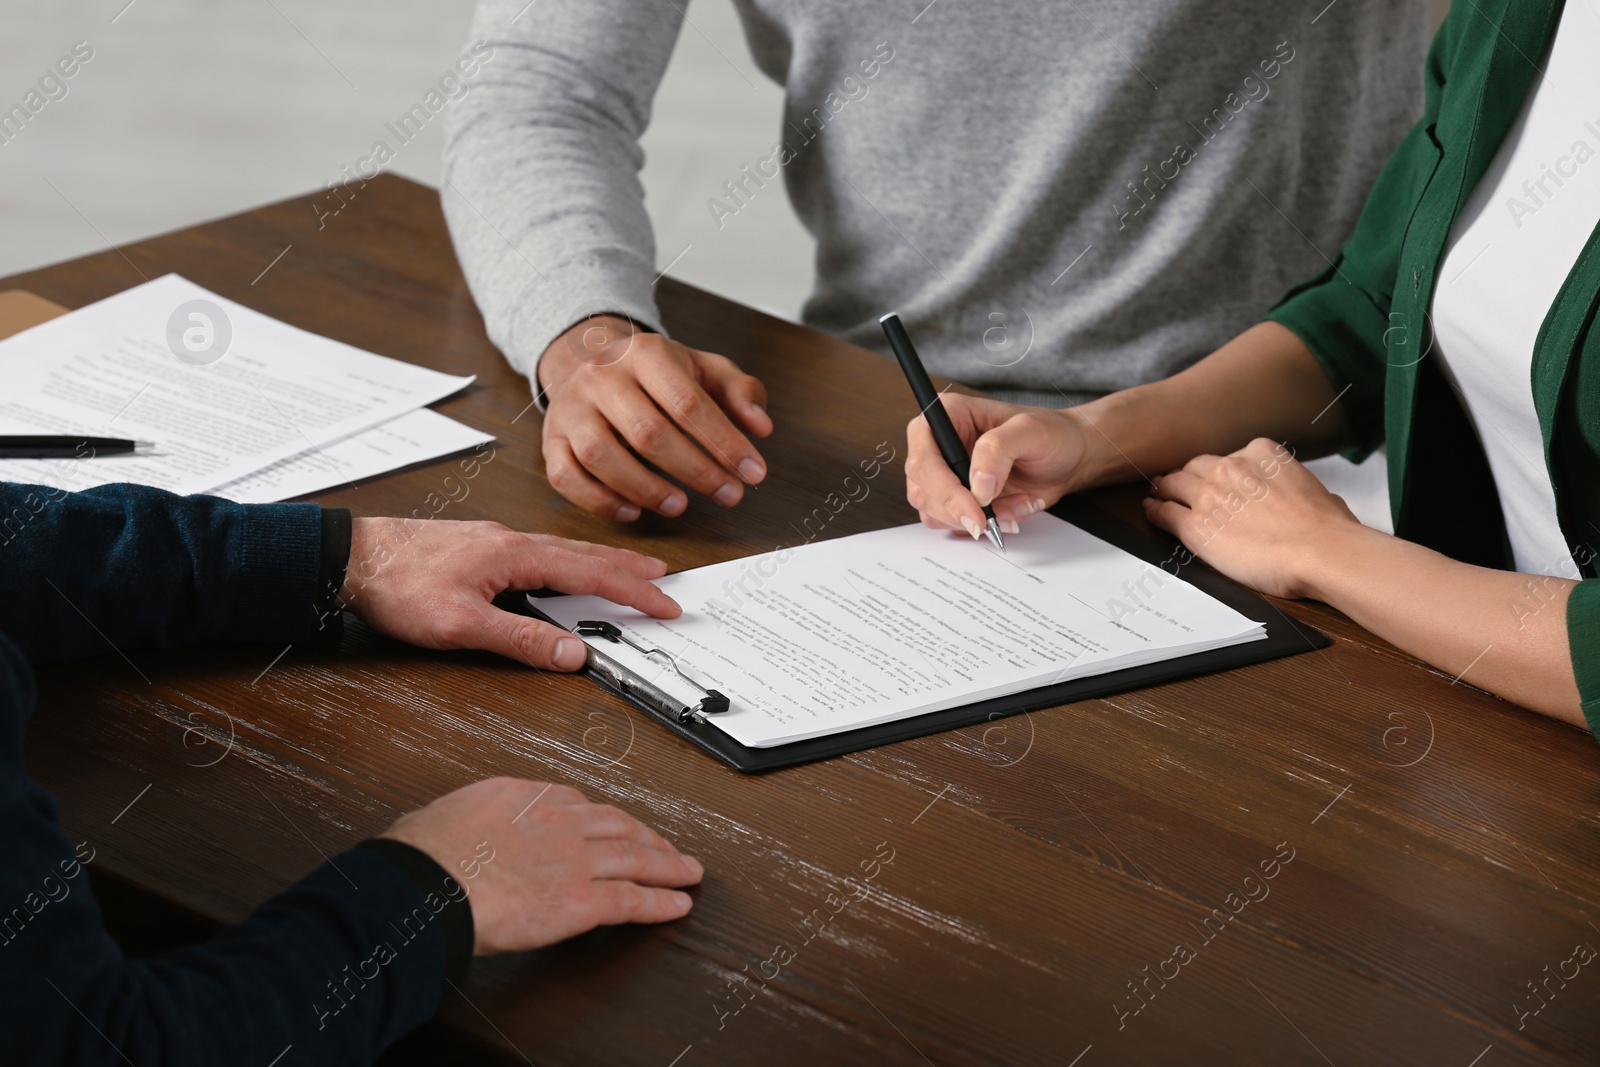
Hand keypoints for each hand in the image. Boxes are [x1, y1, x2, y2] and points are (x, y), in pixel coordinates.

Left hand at [339, 517, 679, 669]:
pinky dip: (569, 559)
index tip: (665, 603)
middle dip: (628, 568)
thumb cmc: (397, 585)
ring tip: (627, 569)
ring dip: (601, 562)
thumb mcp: (461, 625)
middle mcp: (512, 541)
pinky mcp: (480, 546)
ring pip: (564, 550)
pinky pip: (541, 550)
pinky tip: (563, 567)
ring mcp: (496, 541)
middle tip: (663, 578)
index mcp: (516, 555)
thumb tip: (572, 652)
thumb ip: (521, 639)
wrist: (350, 556)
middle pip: (585, 555)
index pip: (591, 575)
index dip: (633, 591)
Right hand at [380, 778, 702, 953]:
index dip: (603, 818)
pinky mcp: (581, 899)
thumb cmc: (420, 856)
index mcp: (522, 797)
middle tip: (665, 846)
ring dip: (667, 865)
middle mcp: (556, 820)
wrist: (424, 882)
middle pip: (617, 825)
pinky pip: (633, 899)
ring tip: (687, 871)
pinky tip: (677, 904)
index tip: (614, 825)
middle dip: (646, 836)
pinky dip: (661, 902)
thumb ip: (462, 824)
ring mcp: (574, 858)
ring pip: (636, 857)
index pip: (576, 803)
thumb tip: (449, 832)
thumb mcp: (440, 819)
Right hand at [538, 315, 772, 518]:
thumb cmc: (657, 374)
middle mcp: (601, 377)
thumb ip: (740, 392)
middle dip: (696, 472)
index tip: (754, 472)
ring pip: (602, 457)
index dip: (725, 443)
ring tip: (682, 505)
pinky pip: (567, 478)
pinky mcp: (550, 440)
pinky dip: (601, 502)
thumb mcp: (704, 369)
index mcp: (645, 353)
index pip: (688, 403)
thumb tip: (760, 427)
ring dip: (647, 490)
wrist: (591, 362)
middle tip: (730, 495)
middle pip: (649, 433)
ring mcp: (570, 410)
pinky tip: (634, 512)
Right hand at [905, 394, 1088, 536]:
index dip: (943, 489)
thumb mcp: (1031, 430)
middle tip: (996, 521)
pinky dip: (986, 526)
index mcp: (947, 415)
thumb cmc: (1051, 434)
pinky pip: (955, 524)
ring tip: (1016, 505)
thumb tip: (977, 486)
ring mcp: (944, 474)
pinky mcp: (955, 499)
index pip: (924, 457)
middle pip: (922, 490)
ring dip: (978, 519)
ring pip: (935, 512)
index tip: (975, 511)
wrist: (1069, 457)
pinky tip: (1012, 511)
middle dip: (960, 511)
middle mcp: (938, 445)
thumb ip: (999, 450)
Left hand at [1142, 438, 1364, 598]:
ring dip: (1165, 489)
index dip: (1217, 470)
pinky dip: (1154, 510)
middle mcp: (1231, 467)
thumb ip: (1293, 484)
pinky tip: (1150, 510)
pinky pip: (1164, 512)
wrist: (1320, 551)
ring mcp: (1209, 495)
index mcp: (1261, 452)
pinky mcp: (1195, 526)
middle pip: (1195, 467)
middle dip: (1188, 477)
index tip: (1215, 478)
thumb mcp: (1315, 487)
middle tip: (1179, 485)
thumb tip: (1303, 495)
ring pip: (1173, 485)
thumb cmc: (1327, 527)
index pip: (1227, 456)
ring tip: (1157, 493)